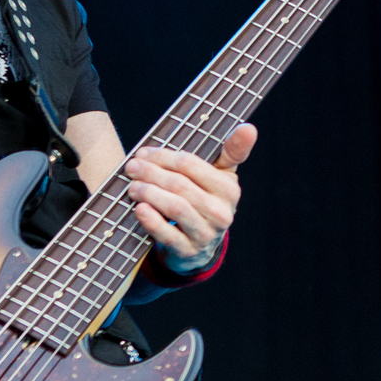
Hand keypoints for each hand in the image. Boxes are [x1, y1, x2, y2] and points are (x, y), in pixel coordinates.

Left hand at [126, 124, 255, 272]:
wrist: (200, 246)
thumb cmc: (206, 200)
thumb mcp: (221, 177)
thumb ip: (232, 151)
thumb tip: (249, 128)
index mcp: (229, 189)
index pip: (191, 164)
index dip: (163, 156)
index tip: (143, 152)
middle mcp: (221, 212)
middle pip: (180, 185)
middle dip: (151, 173)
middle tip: (131, 168)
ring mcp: (206, 234)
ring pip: (175, 207)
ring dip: (149, 194)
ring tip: (132, 187)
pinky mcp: (189, 252)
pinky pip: (168, 235)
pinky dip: (151, 220)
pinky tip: (139, 209)